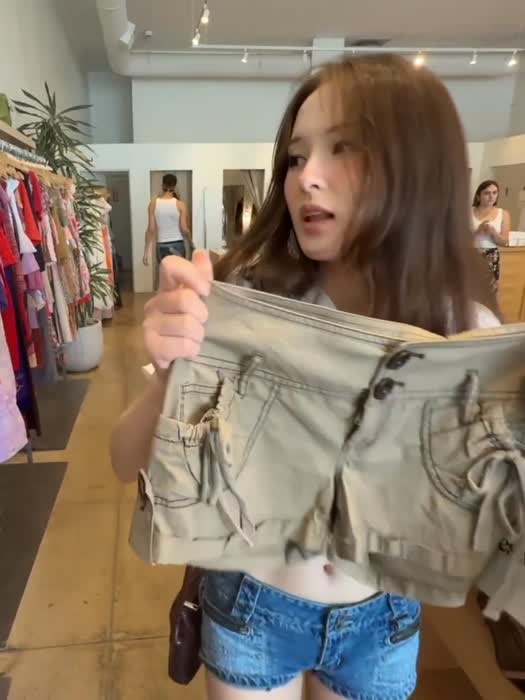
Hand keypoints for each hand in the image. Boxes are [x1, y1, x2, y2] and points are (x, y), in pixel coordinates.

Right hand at [143, 250, 212, 368]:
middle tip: (202, 325)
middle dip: (202, 315)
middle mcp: (154, 303)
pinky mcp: (151, 347)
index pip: (170, 265)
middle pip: (185, 298)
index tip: (206, 292)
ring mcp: (149, 325)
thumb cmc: (190, 333)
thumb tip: (201, 253)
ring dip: (199, 336)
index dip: (192, 275)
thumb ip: (201, 278)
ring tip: (195, 341)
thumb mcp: (201, 304)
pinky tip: (188, 353)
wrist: (178, 367)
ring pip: (187, 324)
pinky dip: (192, 350)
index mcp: (166, 289)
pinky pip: (183, 344)